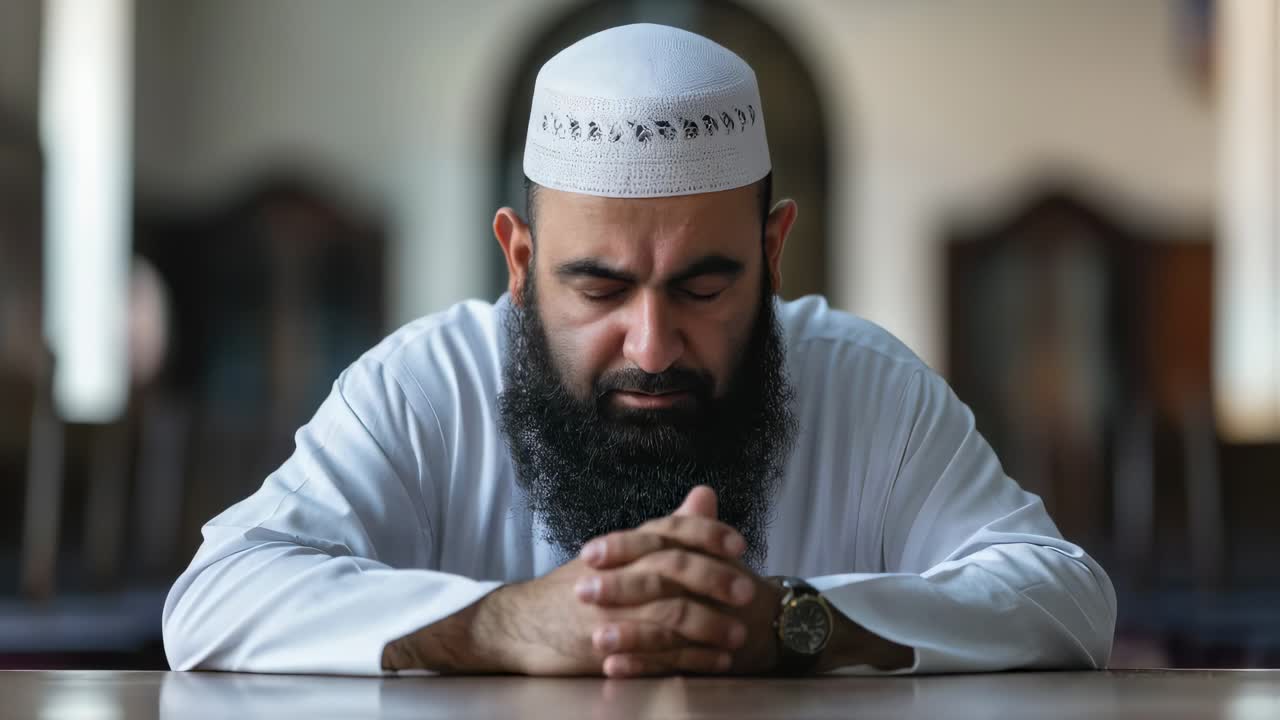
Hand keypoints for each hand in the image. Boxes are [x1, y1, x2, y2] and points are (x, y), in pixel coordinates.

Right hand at [381, 486, 774, 675]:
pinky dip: (689, 659)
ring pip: (667, 613)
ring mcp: (611, 612)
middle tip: (747, 592)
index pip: (670, 530)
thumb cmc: (576, 587)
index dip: (706, 534)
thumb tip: (706, 493)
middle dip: (714, 579)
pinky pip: (656, 654)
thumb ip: (670, 526)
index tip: (739, 544)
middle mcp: (618, 574)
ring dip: (708, 625)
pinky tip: (714, 662)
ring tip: (737, 636)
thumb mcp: (622, 550)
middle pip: (672, 568)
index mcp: (625, 547)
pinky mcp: (606, 648)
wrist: (520, 625)